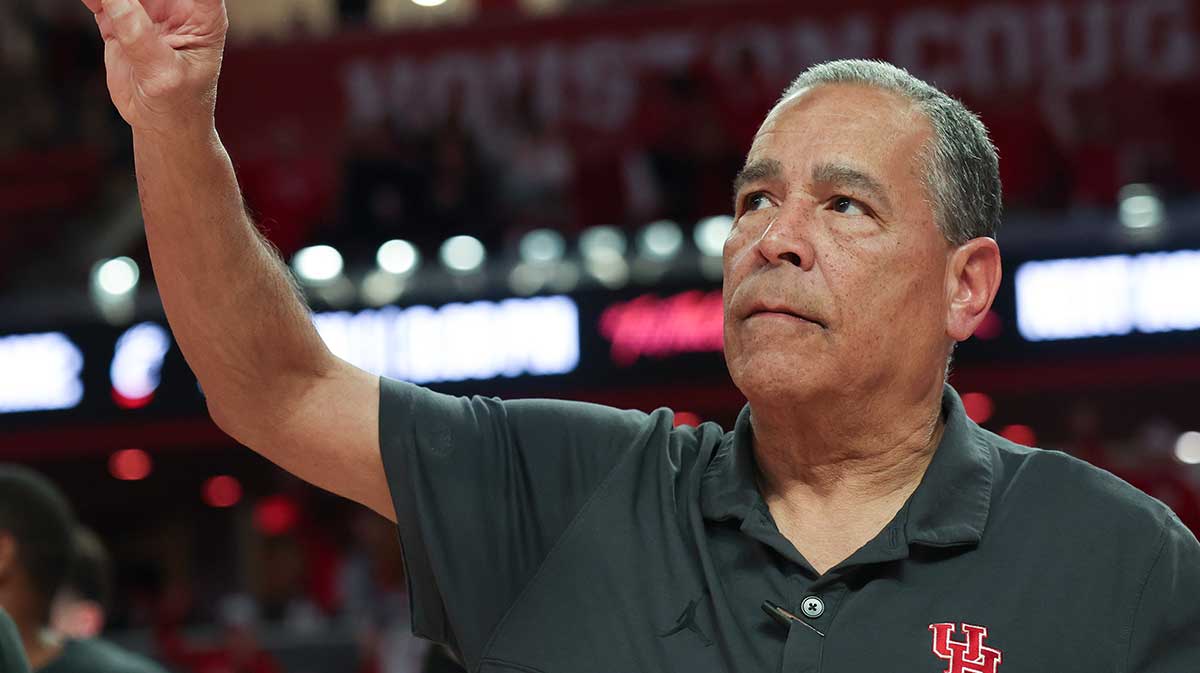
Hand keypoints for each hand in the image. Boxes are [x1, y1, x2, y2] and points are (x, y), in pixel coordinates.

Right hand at [82, 0, 228, 135]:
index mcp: (204, 15)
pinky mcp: (119, 19)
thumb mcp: (164, 73)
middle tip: (114, 0)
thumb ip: (141, 37)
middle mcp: (178, 6)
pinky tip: (90, 1)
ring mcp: (147, 10)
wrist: (161, 124)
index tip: (156, 2)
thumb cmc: (179, 104)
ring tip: (99, 2)